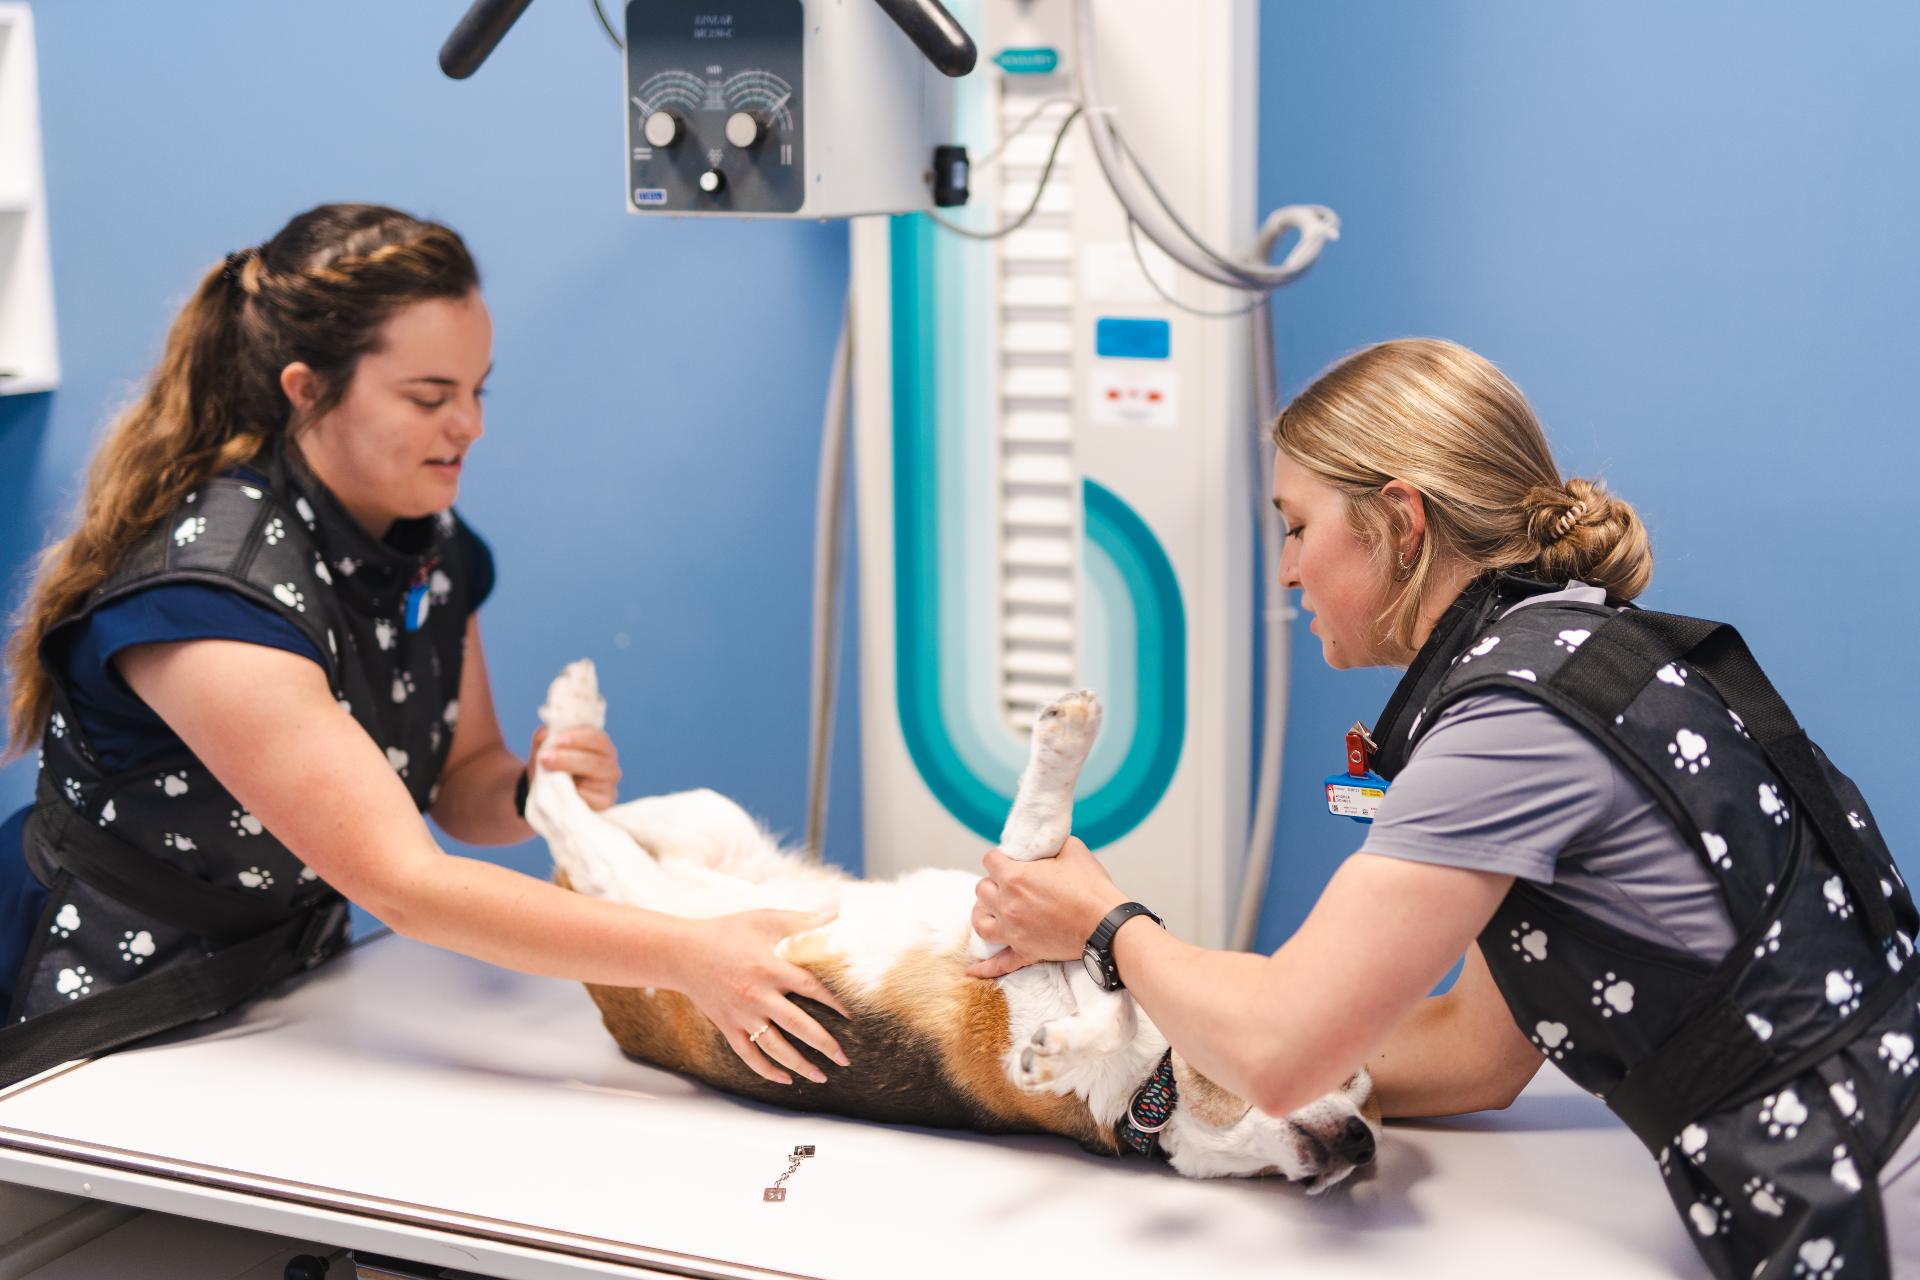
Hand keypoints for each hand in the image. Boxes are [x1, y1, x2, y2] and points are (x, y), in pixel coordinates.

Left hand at [531, 725, 620, 810]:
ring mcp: (609, 786)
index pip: (596, 737)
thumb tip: (546, 733)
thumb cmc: (551, 768)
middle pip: (596, 760)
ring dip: (568, 776)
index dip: (577, 738)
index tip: (556, 740)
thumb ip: (544, 738)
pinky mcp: (605, 803)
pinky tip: (561, 792)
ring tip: (546, 773)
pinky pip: (592, 799)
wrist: (547, 796)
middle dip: (568, 758)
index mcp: (600, 746)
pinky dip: (575, 794)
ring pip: (594, 780)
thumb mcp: (545, 750)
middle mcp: (610, 765)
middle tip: (544, 758)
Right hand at [677, 909, 853, 1085]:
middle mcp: (758, 996)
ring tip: (821, 1076)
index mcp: (770, 968)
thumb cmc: (726, 933)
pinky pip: (749, 1055)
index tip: (852, 1016)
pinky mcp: (728, 1027)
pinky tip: (785, 1079)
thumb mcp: (764, 919)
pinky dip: (767, 1071)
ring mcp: (742, 1015)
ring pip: (775, 1048)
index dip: (835, 1003)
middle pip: (798, 1026)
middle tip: (844, 1059)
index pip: (811, 989)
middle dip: (824, 1045)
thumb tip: (834, 914)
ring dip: (800, 1065)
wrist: (682, 953)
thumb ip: (800, 920)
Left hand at [967, 836, 1127, 977]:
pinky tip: (972, 970)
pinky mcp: (1025, 952)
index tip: (1010, 860)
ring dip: (984, 913)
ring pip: (981, 922)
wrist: (1107, 924)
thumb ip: (1050, 843)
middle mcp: (1007, 904)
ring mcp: (1013, 931)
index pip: (989, 860)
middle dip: (993, 883)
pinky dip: (984, 967)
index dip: (1000, 857)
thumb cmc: (1092, 887)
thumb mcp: (1072, 849)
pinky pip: (998, 963)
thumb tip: (1043, 843)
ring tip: (993, 910)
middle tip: (1010, 883)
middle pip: (981, 890)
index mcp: (1015, 877)